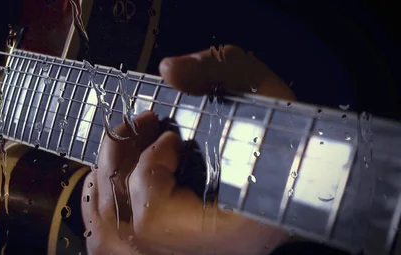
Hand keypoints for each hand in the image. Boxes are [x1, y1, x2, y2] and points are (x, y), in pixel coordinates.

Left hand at [82, 45, 294, 254]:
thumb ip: (220, 70)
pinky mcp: (168, 247)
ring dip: (103, 183)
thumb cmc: (288, 143)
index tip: (170, 136)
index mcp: (231, 230)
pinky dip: (105, 204)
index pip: (154, 216)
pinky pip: (115, 240)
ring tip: (123, 146)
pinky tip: (117, 174)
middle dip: (114, 164)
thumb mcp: (264, 93)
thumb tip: (170, 70)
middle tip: (135, 126)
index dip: (149, 169)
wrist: (302, 178)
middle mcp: (199, 252)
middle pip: (122, 225)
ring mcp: (180, 254)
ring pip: (110, 238)